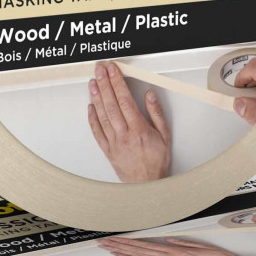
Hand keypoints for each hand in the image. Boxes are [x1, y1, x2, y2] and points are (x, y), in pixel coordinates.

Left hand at [88, 61, 170, 181]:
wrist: (147, 185)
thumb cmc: (156, 161)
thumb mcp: (165, 135)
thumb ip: (156, 113)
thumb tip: (149, 95)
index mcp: (139, 129)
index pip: (125, 100)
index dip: (117, 82)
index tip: (113, 70)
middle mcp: (124, 135)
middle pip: (111, 105)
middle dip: (104, 84)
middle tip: (99, 70)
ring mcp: (113, 142)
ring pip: (102, 116)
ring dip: (96, 97)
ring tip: (93, 83)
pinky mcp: (107, 150)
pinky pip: (97, 132)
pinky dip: (92, 118)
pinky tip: (90, 107)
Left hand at [98, 236, 241, 255]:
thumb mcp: (199, 246)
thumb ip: (182, 243)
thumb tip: (166, 239)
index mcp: (171, 252)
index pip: (142, 246)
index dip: (126, 243)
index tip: (112, 238)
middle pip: (137, 251)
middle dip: (118, 246)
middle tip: (102, 241)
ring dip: (122, 252)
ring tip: (107, 248)